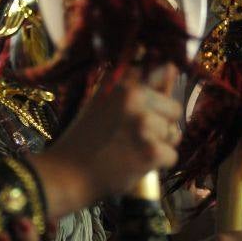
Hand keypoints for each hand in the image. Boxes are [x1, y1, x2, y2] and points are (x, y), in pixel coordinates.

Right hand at [29, 65, 180, 217]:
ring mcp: (143, 122)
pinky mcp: (150, 150)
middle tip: (132, 135)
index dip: (158, 94)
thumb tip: (173, 68)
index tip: (147, 106)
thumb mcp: (106, 99)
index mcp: (122, 79)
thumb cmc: (88, 136)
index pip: (164, 70)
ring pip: (174, 134)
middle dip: (160, 124)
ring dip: (158, 145)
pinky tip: (133, 163)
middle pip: (174, 109)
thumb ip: (137, 85)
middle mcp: (133, 94)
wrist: (68, 172)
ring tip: (129, 149)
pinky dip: (157, 164)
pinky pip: (171, 156)